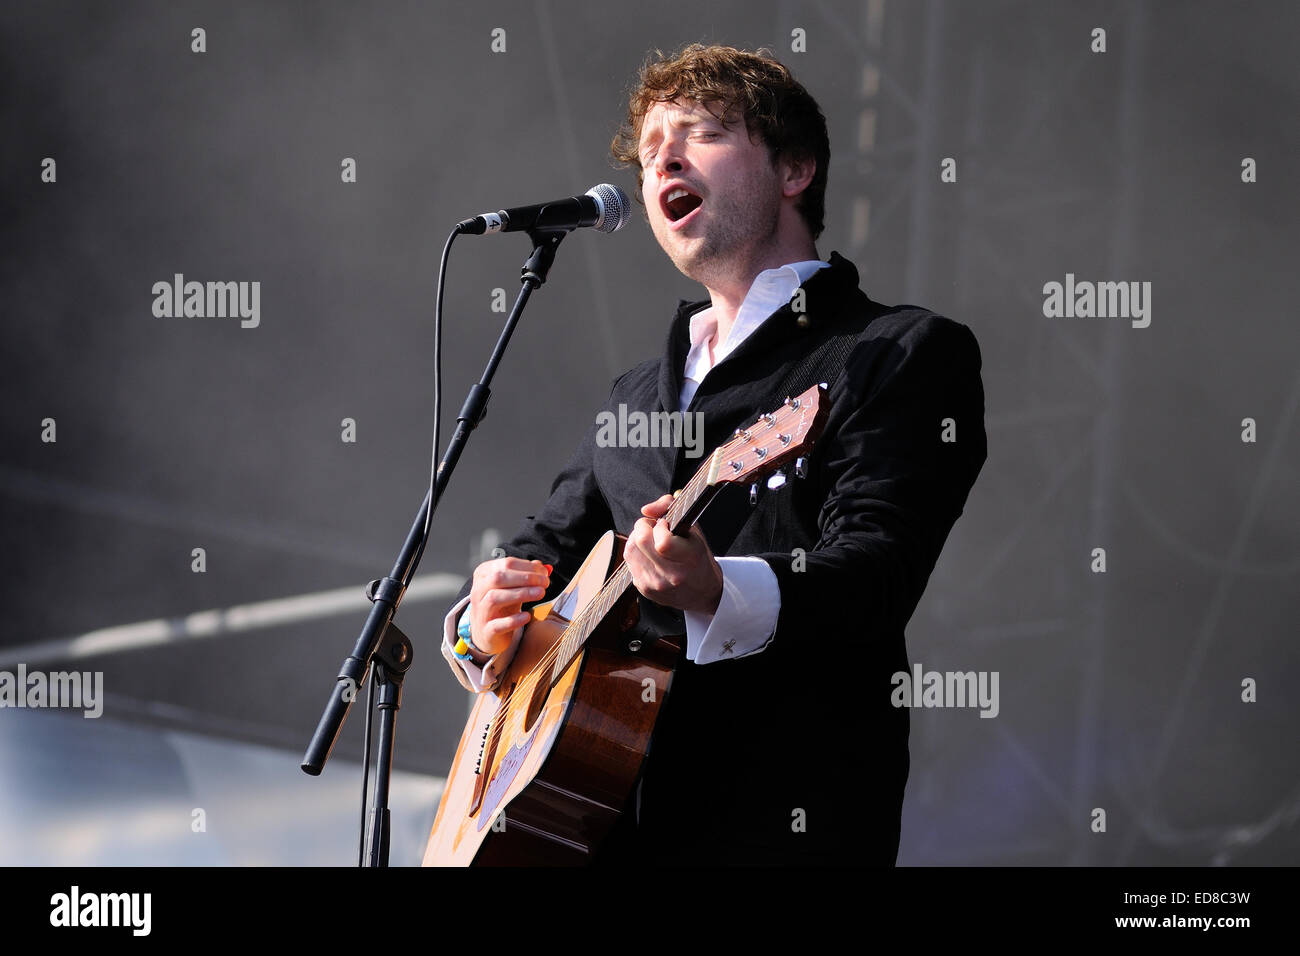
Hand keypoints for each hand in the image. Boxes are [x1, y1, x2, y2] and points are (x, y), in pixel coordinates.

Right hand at [467, 557, 549, 655]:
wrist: (487, 633)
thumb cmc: (502, 606)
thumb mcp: (513, 588)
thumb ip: (528, 576)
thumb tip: (545, 568)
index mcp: (484, 575)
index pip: (506, 564)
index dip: (528, 567)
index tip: (544, 573)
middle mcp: (478, 591)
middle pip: (498, 578)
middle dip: (525, 578)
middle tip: (545, 582)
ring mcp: (480, 612)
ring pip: (495, 598)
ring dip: (520, 594)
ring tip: (540, 593)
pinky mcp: (486, 631)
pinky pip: (497, 624)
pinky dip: (513, 620)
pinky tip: (527, 616)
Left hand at [623, 494, 722, 614]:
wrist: (701, 593)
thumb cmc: (698, 557)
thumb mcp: (694, 530)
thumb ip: (670, 508)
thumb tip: (646, 510)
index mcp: (689, 558)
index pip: (663, 542)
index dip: (659, 527)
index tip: (665, 525)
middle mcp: (672, 574)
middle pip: (640, 542)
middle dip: (643, 527)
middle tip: (653, 527)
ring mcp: (656, 584)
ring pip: (630, 551)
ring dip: (637, 540)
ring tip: (650, 540)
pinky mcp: (644, 589)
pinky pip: (630, 563)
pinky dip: (636, 554)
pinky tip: (648, 554)